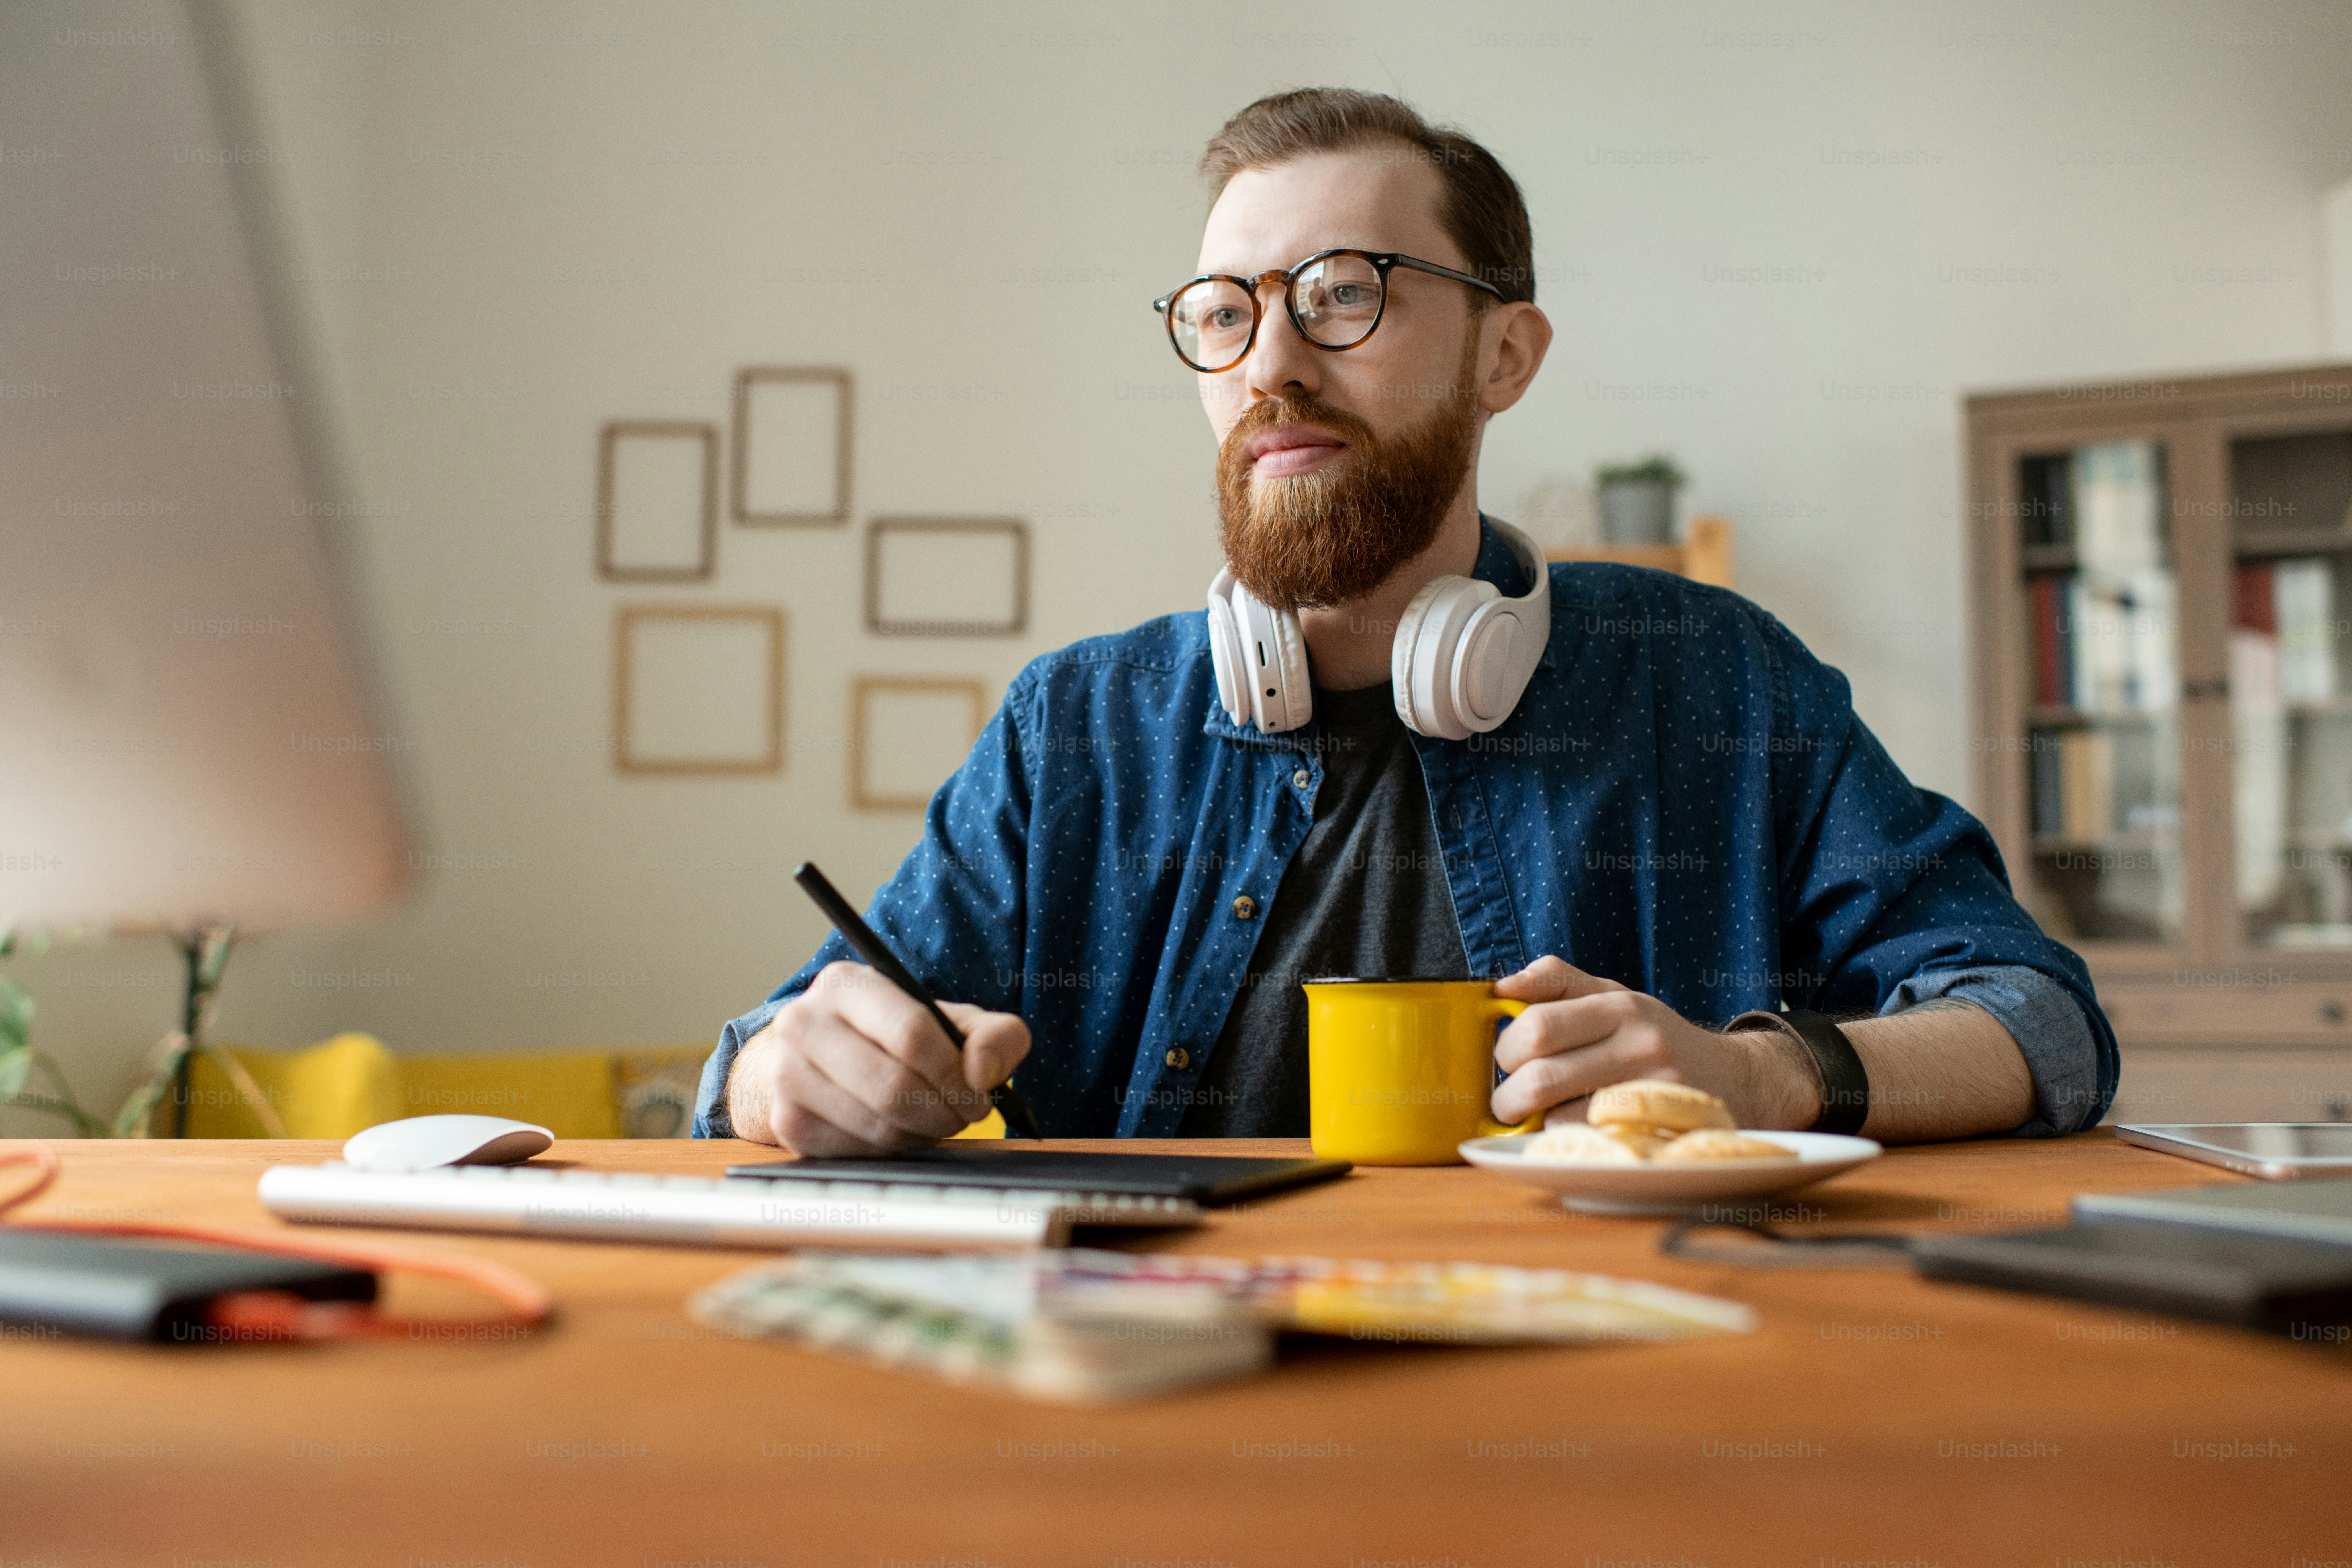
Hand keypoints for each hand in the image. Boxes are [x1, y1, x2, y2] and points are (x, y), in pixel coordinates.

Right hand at [724, 961, 1031, 1154]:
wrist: (819, 1057)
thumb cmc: (895, 1037)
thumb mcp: (952, 1021)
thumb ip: (994, 1036)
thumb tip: (983, 1073)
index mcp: (846, 984)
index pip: (911, 1033)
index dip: (955, 1073)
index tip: (979, 1094)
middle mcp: (804, 1022)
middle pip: (892, 1085)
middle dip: (943, 1110)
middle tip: (963, 1115)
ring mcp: (788, 1074)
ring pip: (877, 1124)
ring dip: (922, 1133)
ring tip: (935, 1120)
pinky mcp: (787, 1121)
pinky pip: (856, 1151)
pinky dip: (891, 1150)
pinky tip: (900, 1131)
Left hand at [1490, 956, 1819, 1129]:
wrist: (1735, 1078)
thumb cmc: (1655, 1037)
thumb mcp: (1613, 996)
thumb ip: (1557, 982)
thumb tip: (1503, 987)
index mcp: (1621, 1007)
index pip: (1538, 1025)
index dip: (1506, 1049)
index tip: (1506, 1061)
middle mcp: (1641, 1045)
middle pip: (1542, 1077)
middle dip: (1508, 1097)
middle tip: (1508, 1102)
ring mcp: (1654, 1092)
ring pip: (1561, 1118)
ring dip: (1536, 1125)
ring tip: (1538, 1119)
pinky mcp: (1661, 1133)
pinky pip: (1591, 1145)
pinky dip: (1569, 1143)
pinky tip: (1572, 1133)